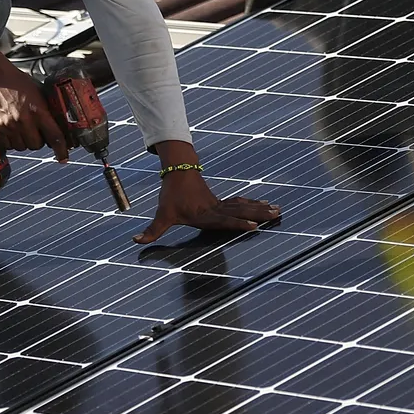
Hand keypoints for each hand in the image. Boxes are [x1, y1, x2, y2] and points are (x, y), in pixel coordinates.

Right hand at [0, 52, 68, 160]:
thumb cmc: (17, 83)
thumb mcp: (39, 93)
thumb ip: (47, 110)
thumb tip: (58, 125)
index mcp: (38, 111)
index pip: (54, 136)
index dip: (61, 149)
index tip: (63, 157)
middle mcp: (23, 121)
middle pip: (36, 145)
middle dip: (38, 140)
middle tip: (35, 130)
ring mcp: (8, 126)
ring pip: (21, 147)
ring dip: (24, 141)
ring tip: (22, 128)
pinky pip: (7, 145)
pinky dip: (11, 141)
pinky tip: (11, 129)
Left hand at [132, 142, 280, 243]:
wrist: (179, 172)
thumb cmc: (171, 195)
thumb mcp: (162, 214)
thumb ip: (152, 230)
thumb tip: (135, 241)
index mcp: (204, 215)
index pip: (223, 221)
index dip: (237, 224)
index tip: (253, 225)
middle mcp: (215, 210)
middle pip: (240, 212)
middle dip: (257, 214)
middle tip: (274, 215)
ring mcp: (220, 205)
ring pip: (244, 206)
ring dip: (260, 208)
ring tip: (277, 210)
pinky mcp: (222, 202)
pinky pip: (241, 203)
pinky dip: (254, 204)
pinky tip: (266, 205)